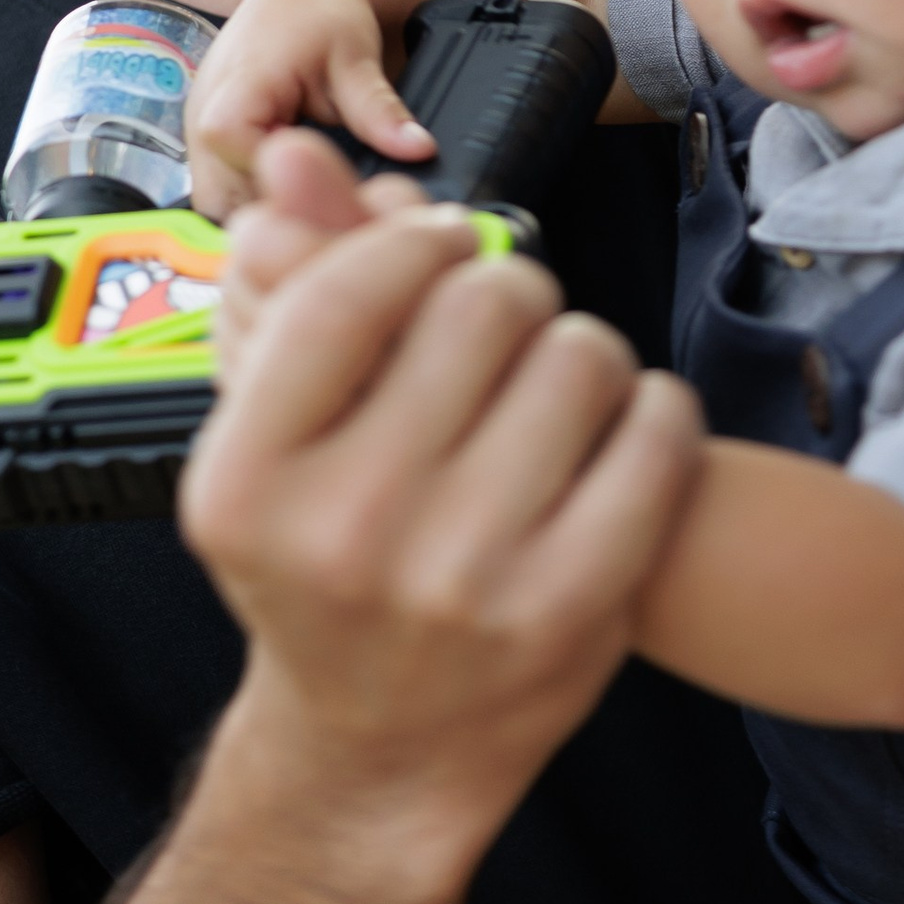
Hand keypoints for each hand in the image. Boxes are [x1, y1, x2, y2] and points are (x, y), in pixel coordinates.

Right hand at [179, 163, 703, 896]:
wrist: (379, 752)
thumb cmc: (325, 567)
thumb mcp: (274, 444)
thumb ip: (290, 291)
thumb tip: (294, 152)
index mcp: (247, 486)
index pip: (353, 288)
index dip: (417, 239)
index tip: (442, 246)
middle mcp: (348, 536)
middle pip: (484, 302)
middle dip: (508, 289)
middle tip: (505, 326)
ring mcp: (466, 581)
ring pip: (581, 355)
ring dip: (580, 348)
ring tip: (554, 389)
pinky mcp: (573, 612)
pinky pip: (655, 432)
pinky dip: (650, 411)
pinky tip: (615, 436)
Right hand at [188, 0, 431, 214]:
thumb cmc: (320, 11)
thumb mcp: (355, 58)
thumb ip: (377, 109)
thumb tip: (417, 148)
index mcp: (232, 100)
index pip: (246, 179)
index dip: (292, 194)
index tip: (339, 191)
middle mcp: (201, 121)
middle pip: (226, 204)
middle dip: (279, 211)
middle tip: (334, 201)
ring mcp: (198, 134)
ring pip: (221, 204)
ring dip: (266, 204)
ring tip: (316, 191)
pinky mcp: (208, 141)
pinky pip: (226, 187)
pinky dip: (260, 192)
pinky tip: (299, 181)